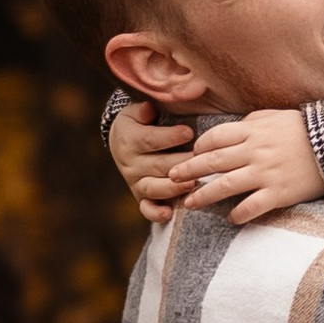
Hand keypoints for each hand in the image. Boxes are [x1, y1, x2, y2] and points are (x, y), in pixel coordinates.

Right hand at [109, 97, 194, 225]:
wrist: (123, 141)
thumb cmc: (141, 122)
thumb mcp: (138, 111)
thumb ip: (144, 109)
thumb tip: (148, 108)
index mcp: (130, 139)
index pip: (150, 140)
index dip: (170, 137)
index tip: (189, 132)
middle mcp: (131, 164)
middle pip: (157, 165)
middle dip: (180, 164)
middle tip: (200, 162)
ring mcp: (136, 182)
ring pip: (153, 188)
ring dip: (173, 188)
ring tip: (192, 185)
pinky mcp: (141, 197)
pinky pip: (146, 208)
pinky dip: (156, 213)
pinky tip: (169, 214)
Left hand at [168, 107, 323, 225]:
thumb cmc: (308, 130)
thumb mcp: (278, 116)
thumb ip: (254, 121)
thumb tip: (235, 128)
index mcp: (253, 130)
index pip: (214, 138)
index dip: (198, 148)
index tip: (191, 156)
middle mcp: (255, 152)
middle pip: (212, 162)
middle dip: (188, 171)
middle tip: (171, 179)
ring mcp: (267, 173)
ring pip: (225, 186)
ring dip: (203, 196)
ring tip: (189, 204)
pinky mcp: (280, 193)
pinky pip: (252, 206)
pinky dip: (239, 214)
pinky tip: (231, 218)